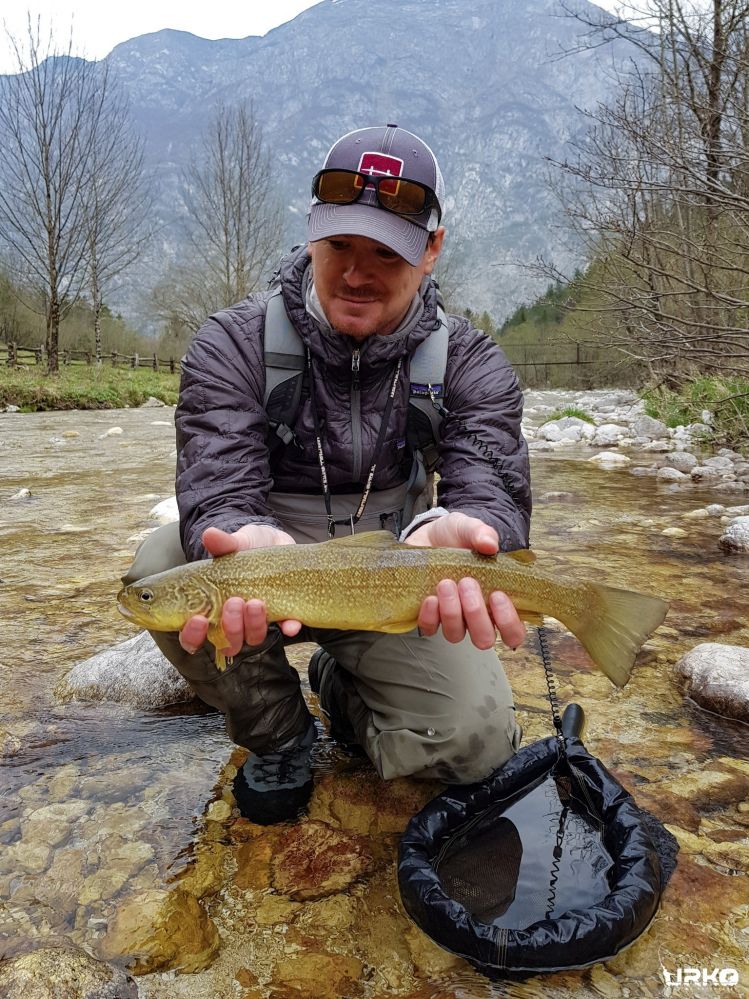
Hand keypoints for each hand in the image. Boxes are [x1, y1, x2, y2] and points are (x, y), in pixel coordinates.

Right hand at [179, 524, 301, 656]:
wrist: (273, 542)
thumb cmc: (244, 549)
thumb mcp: (234, 543)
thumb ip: (222, 544)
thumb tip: (209, 535)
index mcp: (211, 610)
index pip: (193, 636)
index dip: (193, 635)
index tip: (199, 619)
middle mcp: (233, 621)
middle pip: (227, 642)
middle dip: (230, 627)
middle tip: (234, 602)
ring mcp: (257, 621)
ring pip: (253, 638)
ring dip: (254, 625)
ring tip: (256, 602)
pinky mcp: (283, 615)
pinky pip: (285, 629)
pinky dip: (288, 627)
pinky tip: (290, 623)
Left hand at [405, 511, 525, 650]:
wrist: (427, 536)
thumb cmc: (455, 537)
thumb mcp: (469, 528)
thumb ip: (482, 533)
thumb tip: (489, 544)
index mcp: (497, 602)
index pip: (513, 632)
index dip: (508, 623)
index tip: (498, 595)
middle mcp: (476, 616)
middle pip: (484, 638)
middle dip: (476, 614)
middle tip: (468, 583)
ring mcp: (452, 618)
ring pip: (456, 635)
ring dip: (452, 612)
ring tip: (446, 583)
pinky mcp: (428, 616)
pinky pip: (430, 629)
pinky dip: (430, 616)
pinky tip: (430, 598)